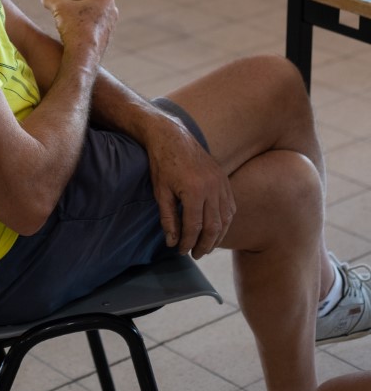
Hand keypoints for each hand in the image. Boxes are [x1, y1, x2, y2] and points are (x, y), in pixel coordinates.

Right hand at [41, 0, 117, 70]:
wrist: (83, 57)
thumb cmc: (74, 28)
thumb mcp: (58, 8)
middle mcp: (112, 10)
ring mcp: (111, 25)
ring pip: (101, 11)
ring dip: (89, 10)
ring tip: (73, 13)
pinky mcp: (107, 38)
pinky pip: (99, 25)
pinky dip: (89, 24)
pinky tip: (76, 29)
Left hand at [145, 114, 235, 258]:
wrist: (171, 136)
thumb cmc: (162, 163)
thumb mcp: (161, 193)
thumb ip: (168, 219)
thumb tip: (173, 243)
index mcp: (194, 191)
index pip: (194, 227)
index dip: (188, 243)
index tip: (181, 251)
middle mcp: (212, 187)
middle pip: (214, 226)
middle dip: (204, 244)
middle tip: (195, 254)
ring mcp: (221, 182)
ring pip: (225, 218)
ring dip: (217, 236)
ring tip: (206, 246)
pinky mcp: (224, 178)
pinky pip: (230, 206)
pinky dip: (225, 221)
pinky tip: (217, 229)